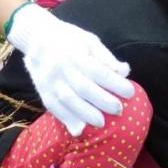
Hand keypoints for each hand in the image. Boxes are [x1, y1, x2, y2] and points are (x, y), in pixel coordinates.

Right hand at [6, 3, 135, 135]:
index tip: (130, 92)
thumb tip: (124, 72)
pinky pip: (54, 108)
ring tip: (102, 123)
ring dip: (86, 114)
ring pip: (67, 101)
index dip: (115, 83)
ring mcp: (49, 81)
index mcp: (75, 53)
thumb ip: (106, 58)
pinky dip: (67, 120)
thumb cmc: (70, 39)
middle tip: (120, 110)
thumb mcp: (90, 40)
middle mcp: (61, 68)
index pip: (98, 71)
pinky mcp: (42, 91)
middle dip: (103, 101)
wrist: (37, 37)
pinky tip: (79, 130)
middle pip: (83, 88)